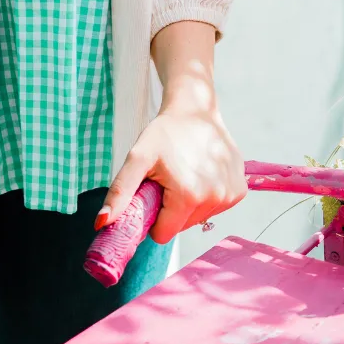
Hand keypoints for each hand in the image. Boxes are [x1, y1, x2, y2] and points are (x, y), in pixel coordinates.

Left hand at [95, 102, 246, 244]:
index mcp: (188, 196)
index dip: (154, 217)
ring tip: (186, 172)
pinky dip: (207, 194)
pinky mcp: (240, 190)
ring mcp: (231, 196)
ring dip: (189, 202)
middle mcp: (215, 199)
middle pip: (182, 226)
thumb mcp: (138, 158)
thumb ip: (120, 192)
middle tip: (169, 179)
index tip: (154, 193)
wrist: (195, 108)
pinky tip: (202, 170)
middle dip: (171, 209)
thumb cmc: (164, 133)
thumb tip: (102, 223)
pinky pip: (216, 207)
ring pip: (199, 218)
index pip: (164, 234)